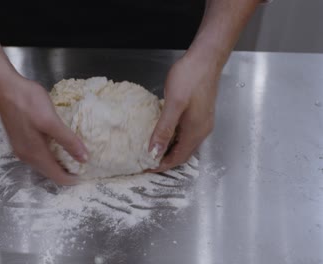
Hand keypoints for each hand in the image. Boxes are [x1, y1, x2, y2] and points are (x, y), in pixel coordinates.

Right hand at [0, 75, 87, 184]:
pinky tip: (58, 145)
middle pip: (49, 172)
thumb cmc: (28, 102)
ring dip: (58, 163)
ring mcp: (21, 148)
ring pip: (43, 164)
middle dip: (66, 172)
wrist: (3, 87)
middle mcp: (26, 156)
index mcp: (35, 154)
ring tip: (74, 156)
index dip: (72, 178)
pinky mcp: (19, 139)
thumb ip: (68, 141)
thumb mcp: (52, 121)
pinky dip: (50, 155)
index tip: (87, 174)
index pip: (57, 176)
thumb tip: (84, 159)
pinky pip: (38, 154)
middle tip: (84, 165)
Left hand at [149, 54, 219, 171]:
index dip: (162, 165)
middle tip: (146, 161)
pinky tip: (162, 132)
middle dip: (165, 160)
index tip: (146, 167)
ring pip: (183, 144)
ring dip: (168, 150)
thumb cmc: (190, 78)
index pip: (178, 158)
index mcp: (195, 131)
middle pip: (182, 154)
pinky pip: (184, 134)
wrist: (206, 58)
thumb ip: (164, 129)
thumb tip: (155, 151)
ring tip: (151, 149)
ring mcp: (201, 122)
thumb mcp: (174, 104)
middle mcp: (201, 130)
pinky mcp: (199, 113)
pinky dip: (173, 138)